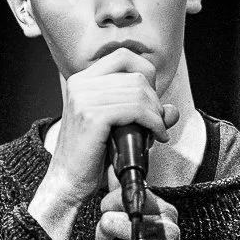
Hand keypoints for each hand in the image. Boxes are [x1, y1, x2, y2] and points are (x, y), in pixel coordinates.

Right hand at [49, 49, 177, 206]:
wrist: (68, 182)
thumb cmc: (92, 157)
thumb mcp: (121, 127)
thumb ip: (146, 114)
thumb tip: (172, 110)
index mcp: (82, 80)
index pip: (124, 57)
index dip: (146, 75)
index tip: (150, 102)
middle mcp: (80, 84)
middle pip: (136, 75)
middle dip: (154, 100)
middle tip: (155, 124)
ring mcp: (84, 98)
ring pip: (139, 92)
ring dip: (155, 114)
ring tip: (154, 133)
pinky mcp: (92, 116)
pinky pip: (136, 109)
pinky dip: (153, 123)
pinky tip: (155, 137)